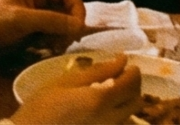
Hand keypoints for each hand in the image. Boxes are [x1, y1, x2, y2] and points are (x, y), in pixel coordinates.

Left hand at [0, 0, 86, 62]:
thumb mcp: (21, 20)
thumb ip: (51, 21)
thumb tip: (79, 26)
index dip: (77, 8)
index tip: (77, 28)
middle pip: (69, 8)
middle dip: (69, 26)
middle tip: (62, 42)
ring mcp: (38, 13)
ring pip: (64, 23)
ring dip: (62, 35)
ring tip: (51, 46)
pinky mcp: (36, 28)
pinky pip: (54, 33)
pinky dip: (54, 41)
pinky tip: (45, 48)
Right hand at [10, 52, 141, 124]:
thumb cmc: (43, 105)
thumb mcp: (66, 81)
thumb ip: (97, 71)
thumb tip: (121, 61)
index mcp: (101, 100)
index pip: (131, 83)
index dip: (133, 71)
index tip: (126, 62)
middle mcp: (111, 118)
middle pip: (137, 100)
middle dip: (133, 85)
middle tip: (119, 74)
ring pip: (130, 113)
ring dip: (127, 98)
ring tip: (109, 88)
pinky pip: (118, 121)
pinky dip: (118, 110)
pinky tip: (101, 104)